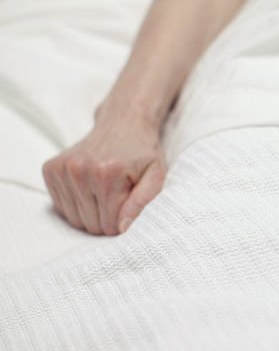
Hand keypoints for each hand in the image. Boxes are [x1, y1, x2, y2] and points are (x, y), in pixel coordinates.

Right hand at [42, 112, 165, 235]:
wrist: (123, 122)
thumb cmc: (142, 152)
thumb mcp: (156, 175)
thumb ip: (144, 202)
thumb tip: (123, 228)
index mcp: (108, 173)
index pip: (109, 224)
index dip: (122, 222)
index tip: (129, 207)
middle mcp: (80, 170)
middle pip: (91, 224)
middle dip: (106, 220)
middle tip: (118, 199)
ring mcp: (62, 168)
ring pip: (74, 219)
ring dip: (91, 213)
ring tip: (104, 193)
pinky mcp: (50, 169)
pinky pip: (60, 207)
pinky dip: (76, 204)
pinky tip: (89, 188)